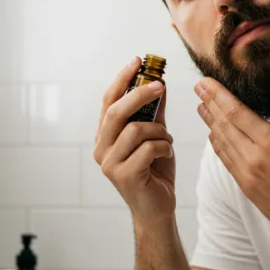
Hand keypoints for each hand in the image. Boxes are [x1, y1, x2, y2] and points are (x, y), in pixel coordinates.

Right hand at [94, 57, 175, 222]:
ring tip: (166, 141)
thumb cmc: (155, 172)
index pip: (108, 102)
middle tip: (159, 84)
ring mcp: (110, 164)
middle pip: (116, 112)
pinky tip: (166, 155)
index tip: (137, 60)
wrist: (158, 209)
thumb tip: (159, 83)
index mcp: (105, 137)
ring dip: (159, 131)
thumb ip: (154, 113)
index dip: (121, 79)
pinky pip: (148, 149)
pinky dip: (163, 147)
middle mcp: (102, 149)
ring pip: (135, 130)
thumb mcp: (156, 136)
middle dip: (139, 94)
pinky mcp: (124, 176)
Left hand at [195, 75, 269, 243]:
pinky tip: (214, 134)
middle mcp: (255, 159)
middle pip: (224, 125)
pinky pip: (226, 160)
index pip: (237, 113)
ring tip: (202, 105)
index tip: (206, 82)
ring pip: (221, 143)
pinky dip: (217, 144)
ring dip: (210, 122)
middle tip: (198, 87)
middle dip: (210, 104)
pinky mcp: (245, 187)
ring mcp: (247, 175)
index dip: (219, 95)